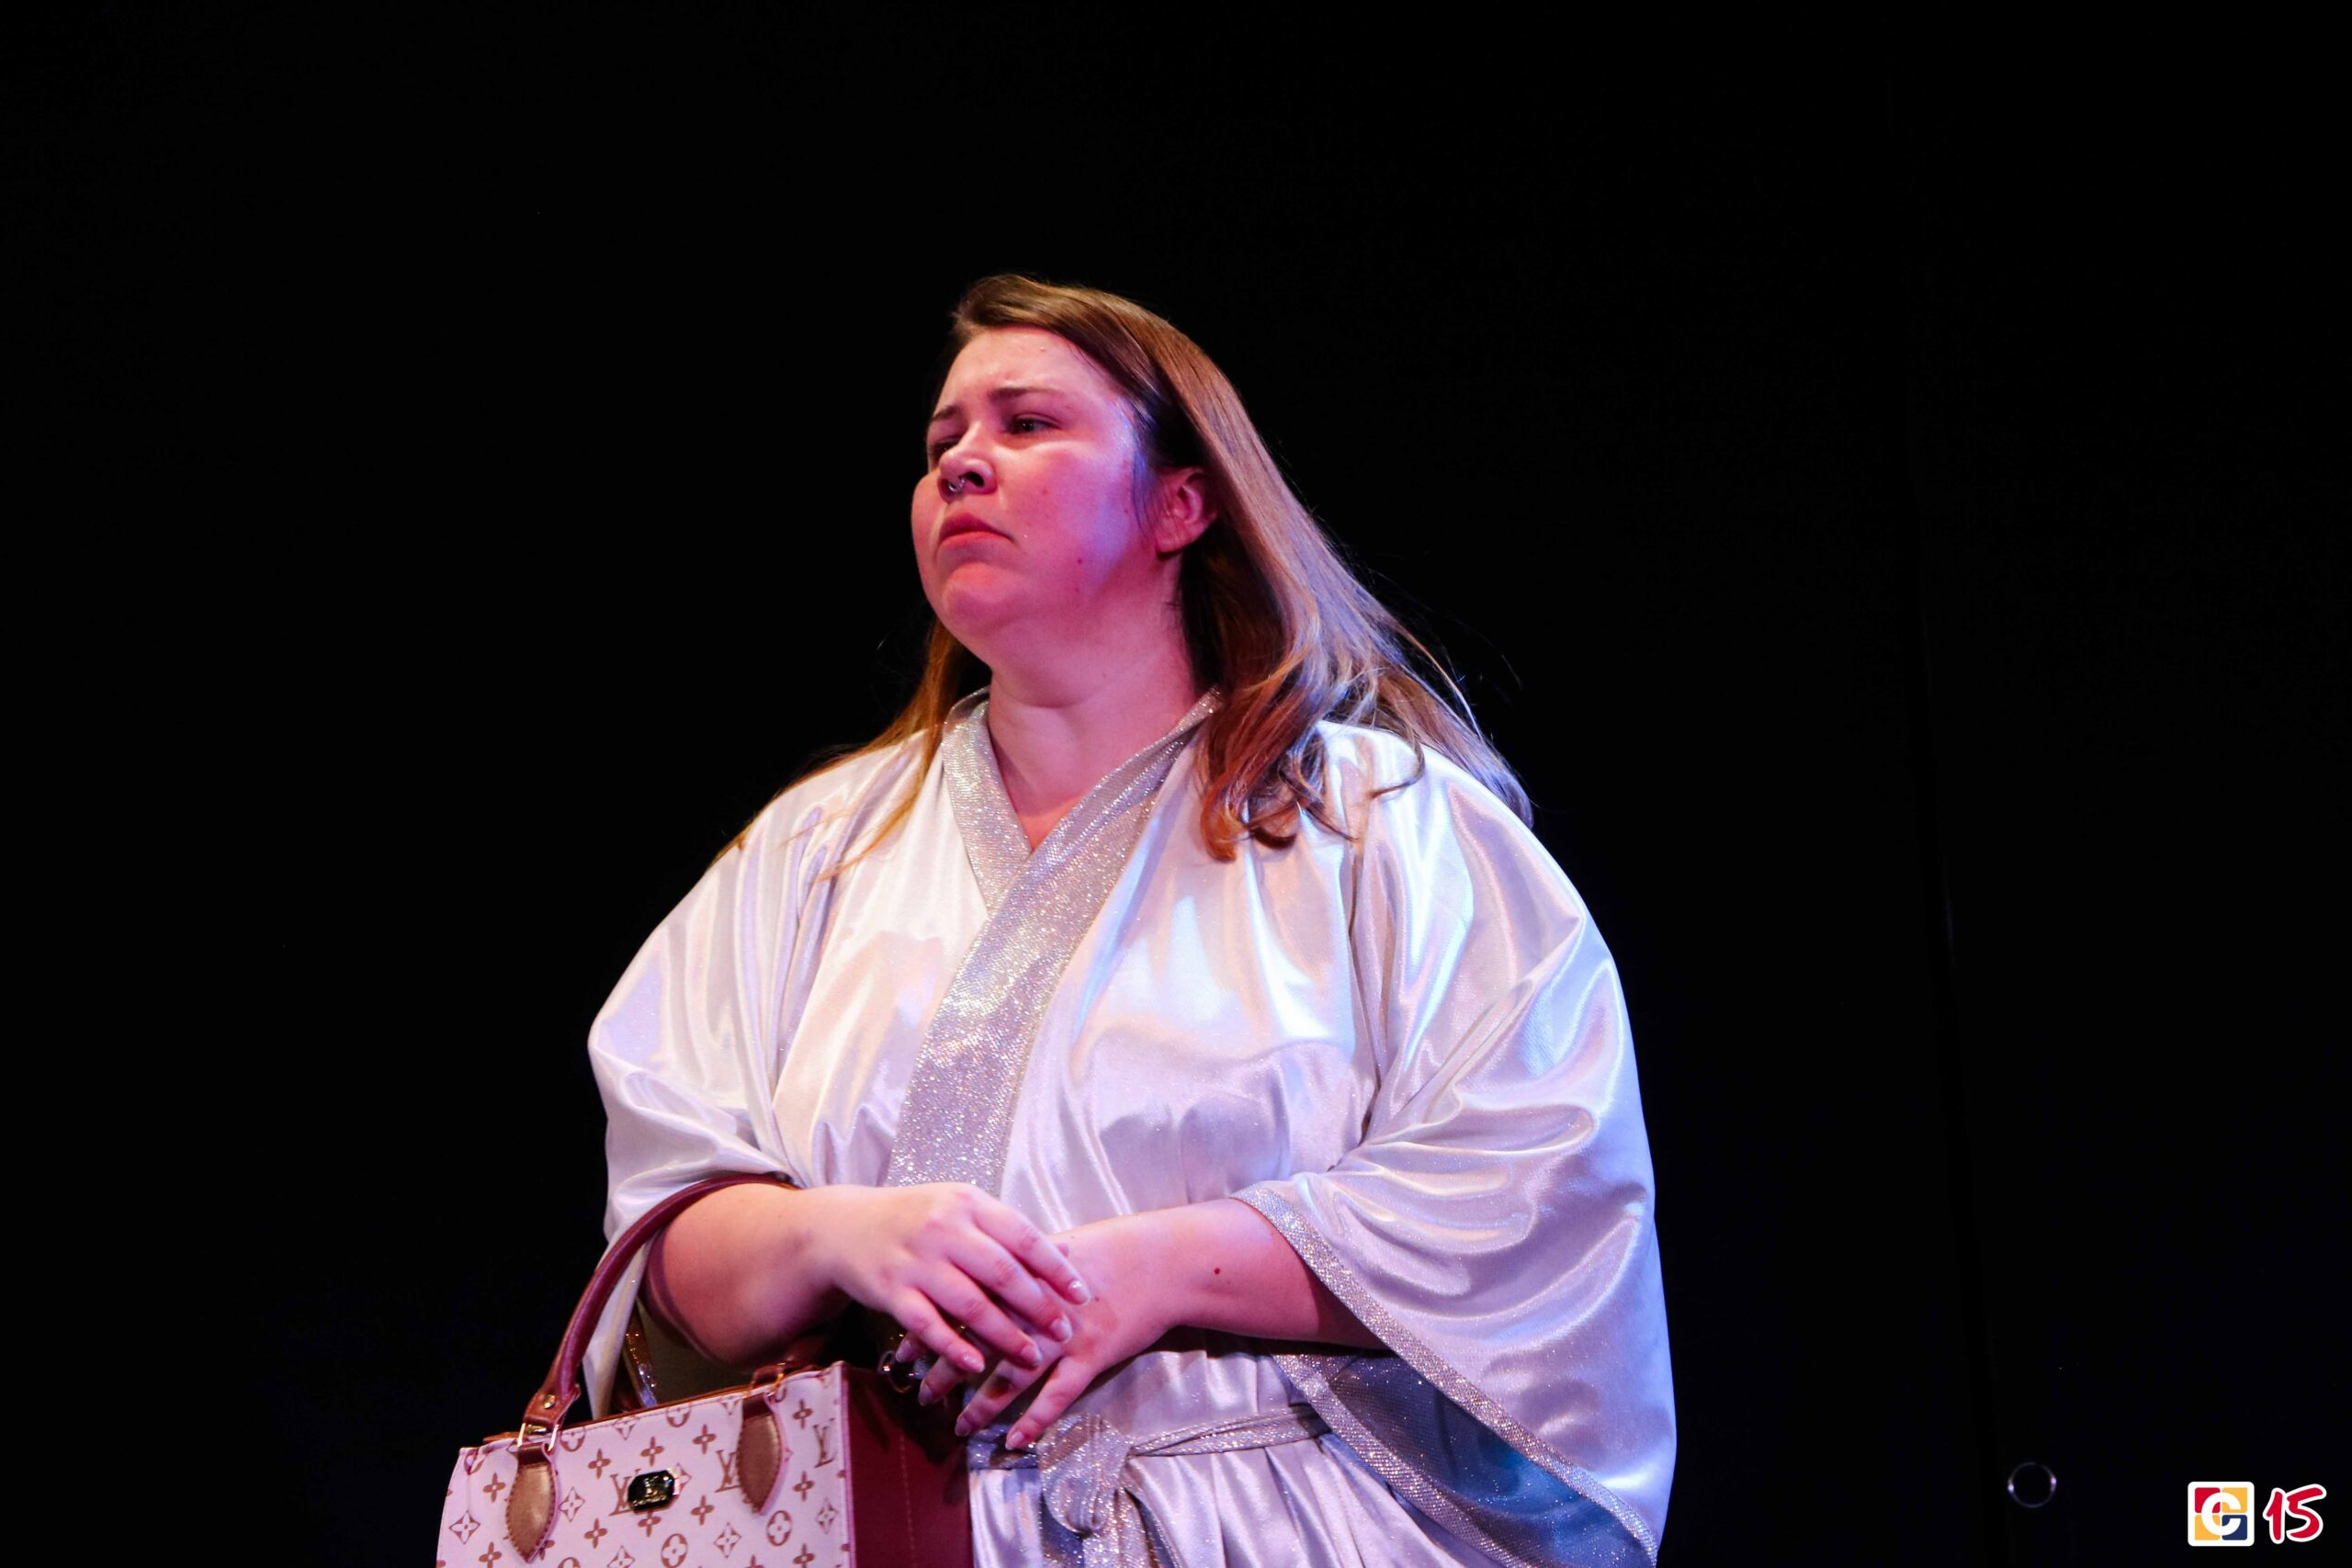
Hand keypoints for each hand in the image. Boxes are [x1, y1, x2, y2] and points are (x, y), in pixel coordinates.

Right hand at [798, 1183, 1090, 1378]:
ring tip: (1031, 1357)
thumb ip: (1008, 1231)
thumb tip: (1067, 1253)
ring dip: (1004, 1335)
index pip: (1022, 1236)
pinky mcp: (890, 1291)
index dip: (1055, 1268)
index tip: (1082, 1294)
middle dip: (1038, 1306)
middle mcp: (943, 1229)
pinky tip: (976, 1367)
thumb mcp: (961, 1208)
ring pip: (969, 1304)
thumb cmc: (916, 1218)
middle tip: (1064, 1331)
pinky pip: (928, 1325)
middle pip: (1001, 1273)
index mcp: (968, 1204)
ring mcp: (915, 1261)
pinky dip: (953, 1348)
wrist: (846, 1226)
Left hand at [919, 1212, 1169, 1448]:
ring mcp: (1065, 1334)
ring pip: (1013, 1375)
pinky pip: (1058, 1395)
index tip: (903, 1350)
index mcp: (1021, 1275)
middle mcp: (1036, 1306)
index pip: (961, 1303)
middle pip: (978, 1343)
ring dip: (983, 1404)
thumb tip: (977, 1273)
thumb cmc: (1112, 1251)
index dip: (929, 1329)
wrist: (1163, 1261)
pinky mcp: (1092, 1355)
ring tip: (959, 1427)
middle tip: (921, 1394)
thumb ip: (1016, 1266)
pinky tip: (1015, 1440)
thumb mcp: (1056, 1249)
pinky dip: (1036, 1420)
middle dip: (945, 1371)